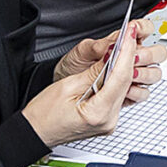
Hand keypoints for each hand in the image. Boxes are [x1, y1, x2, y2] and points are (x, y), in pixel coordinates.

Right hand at [24, 22, 150, 144]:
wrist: (36, 132)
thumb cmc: (44, 115)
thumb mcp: (67, 86)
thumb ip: (94, 71)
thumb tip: (111, 55)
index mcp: (98, 114)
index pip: (121, 77)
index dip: (126, 53)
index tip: (129, 34)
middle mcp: (108, 121)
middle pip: (125, 83)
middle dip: (127, 57)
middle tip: (129, 36)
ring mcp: (110, 122)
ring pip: (124, 88)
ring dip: (124, 67)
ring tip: (122, 48)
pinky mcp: (108, 119)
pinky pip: (118, 95)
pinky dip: (117, 79)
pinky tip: (116, 66)